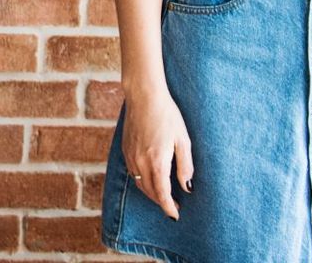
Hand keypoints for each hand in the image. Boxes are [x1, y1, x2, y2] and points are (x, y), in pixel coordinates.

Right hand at [121, 83, 193, 219]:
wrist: (143, 96)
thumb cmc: (167, 115)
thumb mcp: (183, 140)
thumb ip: (185, 166)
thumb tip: (187, 187)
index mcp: (157, 161)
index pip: (162, 194)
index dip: (169, 207)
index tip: (175, 215)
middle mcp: (140, 162)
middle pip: (150, 192)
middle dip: (161, 202)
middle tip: (173, 207)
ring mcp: (130, 155)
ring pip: (139, 184)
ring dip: (151, 193)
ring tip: (163, 195)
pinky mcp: (125, 148)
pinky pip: (132, 173)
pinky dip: (141, 181)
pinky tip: (150, 178)